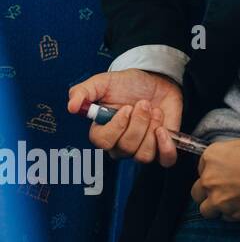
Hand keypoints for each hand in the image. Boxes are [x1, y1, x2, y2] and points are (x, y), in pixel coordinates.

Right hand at [69, 69, 183, 166]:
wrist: (156, 81)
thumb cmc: (127, 84)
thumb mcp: (102, 82)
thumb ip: (83, 92)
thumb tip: (71, 107)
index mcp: (103, 132)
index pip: (103, 142)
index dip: (117, 127)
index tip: (126, 108)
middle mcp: (120, 144)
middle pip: (126, 148)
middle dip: (138, 122)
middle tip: (143, 103)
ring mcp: (142, 148)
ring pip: (144, 155)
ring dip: (152, 129)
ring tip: (154, 111)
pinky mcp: (163, 147)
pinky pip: (165, 160)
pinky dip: (166, 147)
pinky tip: (163, 129)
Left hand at [191, 134, 239, 222]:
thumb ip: (236, 150)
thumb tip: (238, 155)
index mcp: (212, 156)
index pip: (201, 165)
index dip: (214, 169)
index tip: (224, 171)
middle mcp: (209, 179)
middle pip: (198, 190)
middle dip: (209, 189)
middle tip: (225, 187)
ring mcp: (218, 199)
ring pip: (205, 209)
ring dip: (215, 206)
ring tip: (230, 202)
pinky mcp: (232, 214)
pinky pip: (225, 217)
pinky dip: (231, 214)